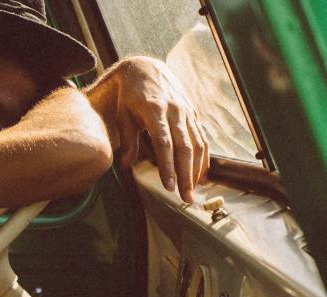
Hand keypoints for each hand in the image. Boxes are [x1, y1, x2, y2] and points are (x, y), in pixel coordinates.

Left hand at [85, 56, 209, 202]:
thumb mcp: (123, 114)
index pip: (164, 143)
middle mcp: (175, 111)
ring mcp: (187, 112)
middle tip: (185, 198)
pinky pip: (202, 138)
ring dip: (197, 170)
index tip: (169, 186)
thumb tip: (125, 166)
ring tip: (193, 192)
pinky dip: (204, 158)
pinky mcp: (193, 114)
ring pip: (198, 144)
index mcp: (155, 110)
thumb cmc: (130, 95)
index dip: (168, 166)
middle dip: (186, 175)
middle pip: (185, 147)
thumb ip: (128, 140)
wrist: (145, 68)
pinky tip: (201, 175)